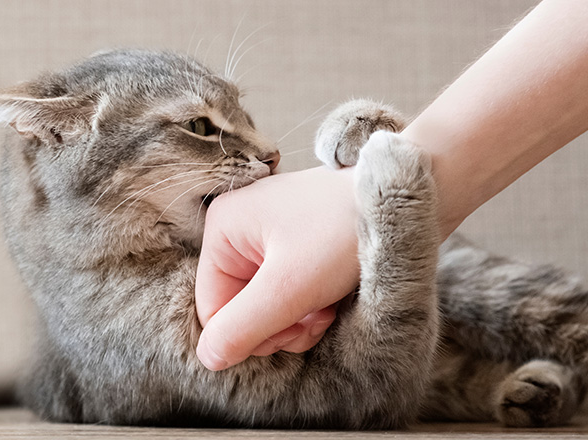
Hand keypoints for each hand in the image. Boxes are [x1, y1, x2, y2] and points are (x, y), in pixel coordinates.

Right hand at [195, 166, 360, 370]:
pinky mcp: (291, 244)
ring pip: (263, 306)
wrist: (403, 200)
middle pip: (238, 308)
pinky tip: (331, 298)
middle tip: (314, 318)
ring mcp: (265, 235)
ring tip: (326, 306)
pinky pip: (284, 292)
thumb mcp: (290, 287)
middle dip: (277, 325)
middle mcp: (237, 228)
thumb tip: (208, 357)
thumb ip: (243, 326)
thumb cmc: (347, 229)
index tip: (293, 328)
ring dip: (296, 320)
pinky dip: (307, 305)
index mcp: (222, 228)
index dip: (249, 333)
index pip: (212, 309)